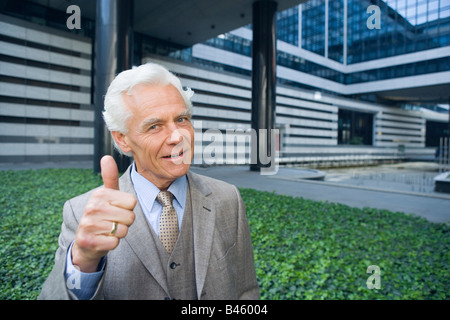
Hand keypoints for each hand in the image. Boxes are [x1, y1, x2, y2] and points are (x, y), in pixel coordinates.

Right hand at [72, 155, 136, 272]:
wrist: (86, 241)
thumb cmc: (102, 215)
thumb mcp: (106, 195)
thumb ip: (109, 177)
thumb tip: (106, 157)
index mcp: (100, 194)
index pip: (132, 202)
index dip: (128, 208)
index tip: (116, 209)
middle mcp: (92, 207)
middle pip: (130, 217)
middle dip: (125, 222)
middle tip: (112, 221)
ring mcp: (88, 225)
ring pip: (123, 230)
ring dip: (119, 233)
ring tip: (107, 230)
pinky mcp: (89, 241)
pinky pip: (115, 243)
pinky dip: (112, 244)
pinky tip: (103, 240)